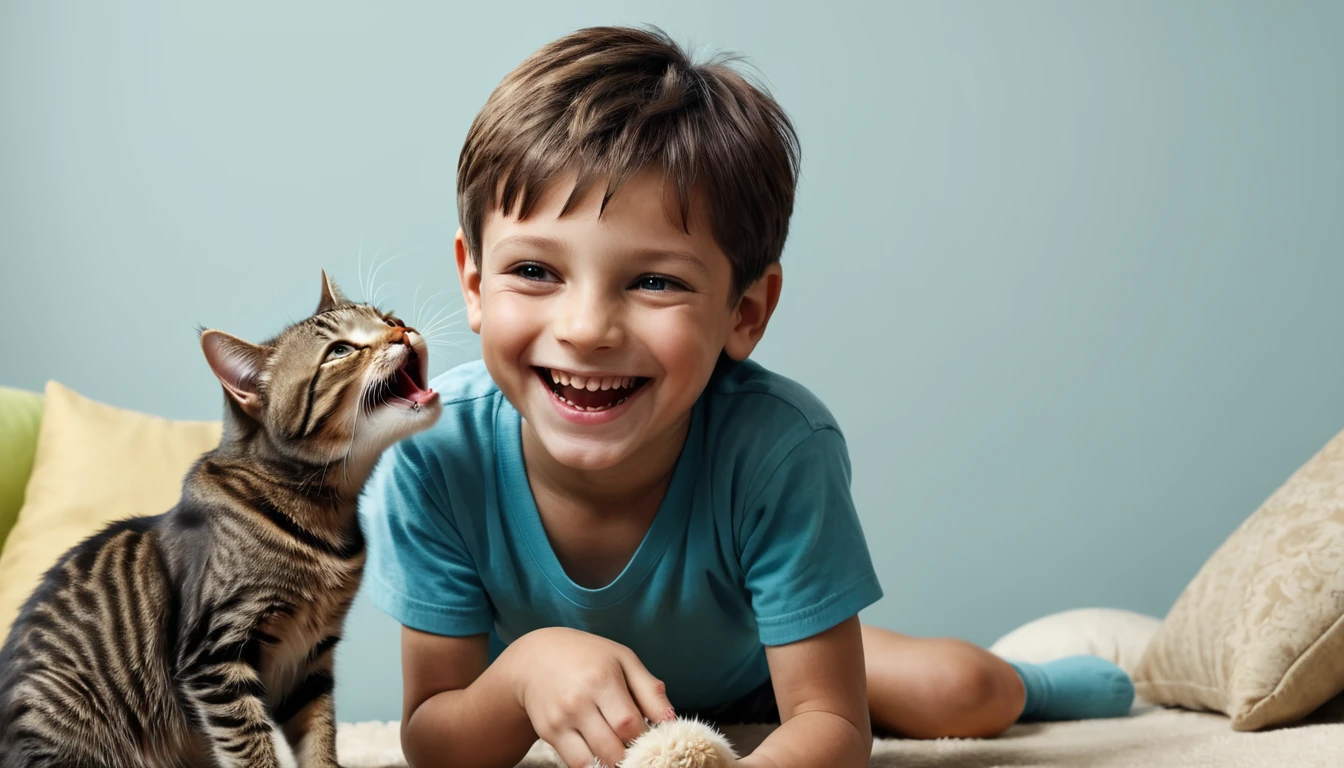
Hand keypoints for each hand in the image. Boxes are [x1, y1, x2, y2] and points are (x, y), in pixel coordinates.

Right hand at [499, 627, 674, 767]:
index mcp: (602, 679)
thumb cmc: (588, 657)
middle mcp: (579, 701)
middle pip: (614, 747)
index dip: (647, 737)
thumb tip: (670, 719)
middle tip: (639, 748)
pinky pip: (576, 763)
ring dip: (614, 763)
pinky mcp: (549, 733)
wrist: (535, 659)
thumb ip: (649, 689)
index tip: (653, 737)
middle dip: (632, 754)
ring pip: (596, 760)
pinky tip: (603, 755)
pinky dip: (594, 766)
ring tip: (622, 752)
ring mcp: (561, 719)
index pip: (631, 724)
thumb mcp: (622, 660)